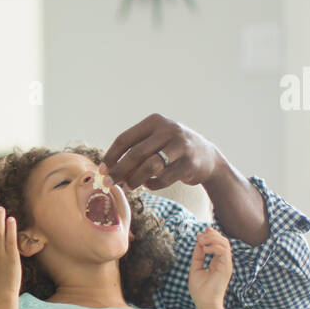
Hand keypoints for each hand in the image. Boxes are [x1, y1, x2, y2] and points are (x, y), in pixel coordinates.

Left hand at [102, 113, 220, 191]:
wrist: (207, 157)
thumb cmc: (171, 150)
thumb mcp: (154, 141)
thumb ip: (133, 151)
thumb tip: (107, 171)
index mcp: (155, 121)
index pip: (125, 139)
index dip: (111, 156)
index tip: (102, 170)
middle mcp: (169, 130)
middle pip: (136, 153)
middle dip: (119, 171)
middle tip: (109, 183)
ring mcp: (181, 147)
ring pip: (150, 166)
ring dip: (135, 180)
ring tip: (129, 186)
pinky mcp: (189, 165)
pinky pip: (163, 179)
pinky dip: (152, 185)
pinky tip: (149, 184)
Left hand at [188, 228, 233, 308]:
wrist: (204, 303)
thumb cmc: (200, 290)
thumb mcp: (196, 269)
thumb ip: (198, 256)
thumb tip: (199, 243)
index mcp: (217, 262)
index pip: (218, 244)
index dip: (212, 235)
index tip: (201, 233)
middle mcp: (223, 262)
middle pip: (223, 241)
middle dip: (211, 235)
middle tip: (199, 237)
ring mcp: (226, 264)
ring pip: (225, 244)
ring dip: (212, 239)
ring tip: (201, 242)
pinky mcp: (227, 267)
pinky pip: (224, 251)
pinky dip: (214, 247)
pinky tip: (205, 250)